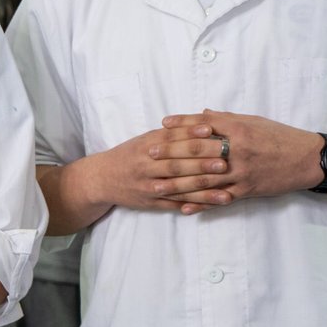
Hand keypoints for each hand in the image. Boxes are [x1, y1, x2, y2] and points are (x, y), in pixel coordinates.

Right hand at [71, 125, 232, 214]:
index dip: (191, 134)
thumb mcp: (145, 139)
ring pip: (179, 185)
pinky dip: (197, 202)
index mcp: (145, 146)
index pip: (171, 139)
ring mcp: (148, 186)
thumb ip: (172, 134)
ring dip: (204, 185)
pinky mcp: (152, 202)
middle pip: (176, 163)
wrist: (101, 179)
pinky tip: (215, 201)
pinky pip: (177, 203)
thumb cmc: (129, 155)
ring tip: (226, 180)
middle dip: (202, 161)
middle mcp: (146, 166)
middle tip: (226, 157)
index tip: (212, 131)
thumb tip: (205, 124)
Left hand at [157, 111, 320, 212]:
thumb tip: (202, 114)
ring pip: (205, 179)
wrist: (309, 159)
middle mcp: (238, 150)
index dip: (182, 124)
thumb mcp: (254, 121)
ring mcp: (242, 172)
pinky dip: (201, 204)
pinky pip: (220, 199)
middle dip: (172, 153)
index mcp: (239, 129)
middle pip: (199, 152)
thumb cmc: (280, 136)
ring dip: (179, 183)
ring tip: (157, 185)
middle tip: (150, 154)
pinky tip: (183, 208)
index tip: (162, 124)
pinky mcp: (247, 190)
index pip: (205, 125)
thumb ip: (226, 119)